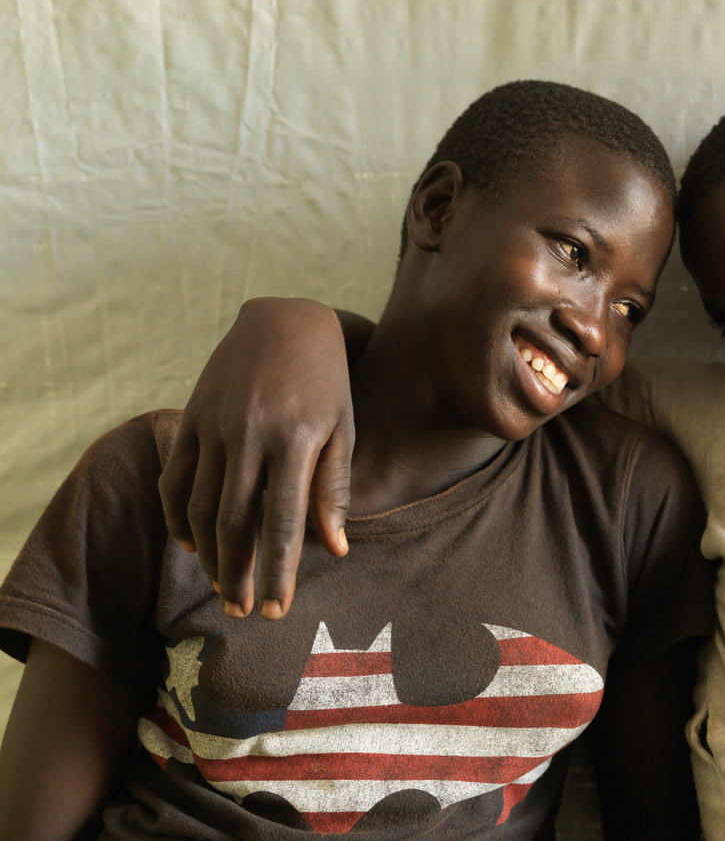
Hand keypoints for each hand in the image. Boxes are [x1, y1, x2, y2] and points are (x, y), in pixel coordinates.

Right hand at [158, 297, 355, 618]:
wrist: (285, 321)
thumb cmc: (326, 383)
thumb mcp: (343, 429)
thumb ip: (334, 490)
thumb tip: (336, 550)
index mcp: (295, 439)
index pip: (283, 521)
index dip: (277, 571)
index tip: (274, 611)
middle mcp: (249, 434)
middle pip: (235, 522)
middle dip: (237, 573)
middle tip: (241, 612)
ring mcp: (214, 424)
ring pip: (200, 506)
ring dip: (208, 554)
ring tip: (221, 586)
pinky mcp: (190, 416)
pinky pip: (174, 478)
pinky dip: (176, 517)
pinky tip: (191, 545)